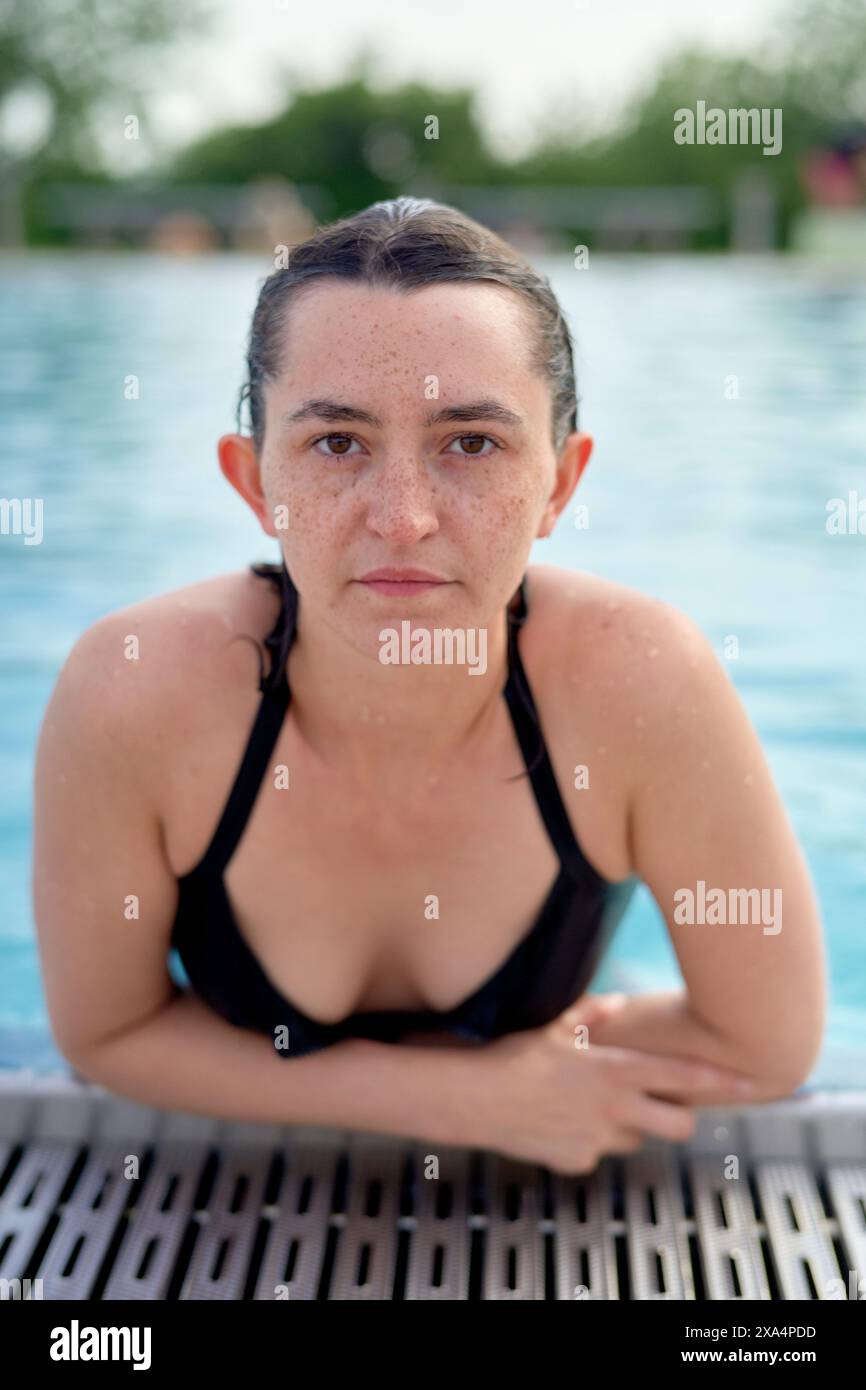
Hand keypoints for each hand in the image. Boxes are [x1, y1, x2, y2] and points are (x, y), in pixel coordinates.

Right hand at [469, 993, 754, 1175]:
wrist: (474, 1098)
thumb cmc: (514, 1055)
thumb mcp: (555, 1027)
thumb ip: (593, 1015)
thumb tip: (618, 1002)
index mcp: (614, 1070)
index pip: (682, 1076)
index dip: (720, 1080)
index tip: (750, 1083)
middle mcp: (614, 1108)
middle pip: (677, 1125)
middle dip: (679, 1116)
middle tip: (665, 1104)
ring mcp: (597, 1140)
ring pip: (635, 1140)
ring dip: (627, 1127)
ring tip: (591, 1105)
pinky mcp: (577, 1162)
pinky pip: (596, 1153)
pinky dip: (588, 1141)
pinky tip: (559, 1122)